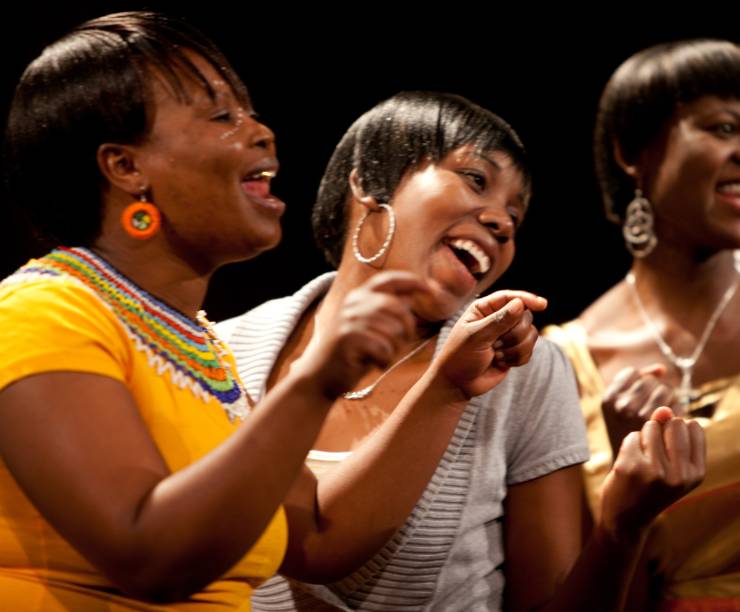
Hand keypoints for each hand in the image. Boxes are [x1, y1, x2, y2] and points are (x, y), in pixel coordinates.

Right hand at [301, 271, 428, 398]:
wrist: (320, 377)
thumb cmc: (352, 353)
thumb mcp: (373, 329)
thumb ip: (389, 311)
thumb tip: (411, 295)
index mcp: (359, 296)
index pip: (389, 280)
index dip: (413, 281)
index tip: (432, 288)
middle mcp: (353, 302)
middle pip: (397, 307)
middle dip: (408, 328)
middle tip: (404, 344)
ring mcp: (348, 318)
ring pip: (392, 329)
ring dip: (396, 348)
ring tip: (385, 357)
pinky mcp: (347, 337)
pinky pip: (383, 346)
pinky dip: (385, 359)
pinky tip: (376, 365)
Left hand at [432, 290, 546, 397]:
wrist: (457, 384)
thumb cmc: (460, 356)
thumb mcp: (476, 337)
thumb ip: (498, 321)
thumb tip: (520, 304)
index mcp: (484, 309)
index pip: (509, 298)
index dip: (527, 299)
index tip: (542, 305)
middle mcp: (498, 319)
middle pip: (525, 316)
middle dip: (515, 334)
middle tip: (496, 346)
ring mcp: (507, 336)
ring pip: (531, 334)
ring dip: (515, 348)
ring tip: (496, 356)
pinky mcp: (513, 351)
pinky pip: (529, 351)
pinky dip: (517, 358)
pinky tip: (500, 363)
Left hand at [599, 407, 704, 539]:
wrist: (626, 519)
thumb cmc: (651, 488)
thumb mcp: (672, 466)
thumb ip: (671, 435)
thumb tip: (663, 409)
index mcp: (696, 473)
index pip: (693, 427)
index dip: (677, 431)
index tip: (670, 450)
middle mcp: (679, 474)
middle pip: (673, 423)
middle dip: (661, 431)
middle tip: (654, 456)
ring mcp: (654, 471)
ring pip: (650, 427)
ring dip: (644, 437)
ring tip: (642, 461)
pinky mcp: (630, 467)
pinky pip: (632, 436)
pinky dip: (629, 446)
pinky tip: (629, 465)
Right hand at [602, 364, 677, 456]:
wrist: (629, 473)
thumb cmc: (625, 435)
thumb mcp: (618, 407)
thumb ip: (636, 382)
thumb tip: (662, 369)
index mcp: (608, 398)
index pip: (633, 373)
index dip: (639, 383)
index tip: (637, 399)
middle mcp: (622, 405)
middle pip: (652, 381)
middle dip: (655, 392)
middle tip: (652, 411)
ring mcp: (642, 417)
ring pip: (667, 391)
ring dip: (669, 401)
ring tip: (661, 418)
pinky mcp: (663, 428)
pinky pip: (677, 406)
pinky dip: (678, 413)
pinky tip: (669, 426)